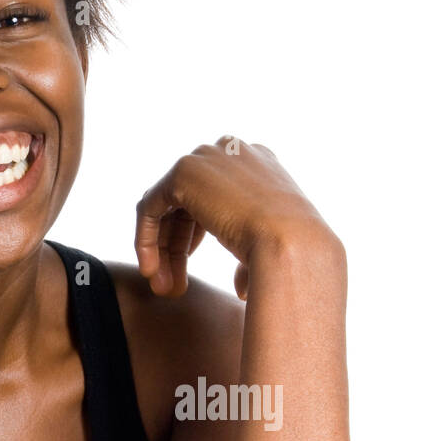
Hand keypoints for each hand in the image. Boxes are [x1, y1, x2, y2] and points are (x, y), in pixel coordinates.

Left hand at [134, 136, 338, 298]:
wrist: (294, 246)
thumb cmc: (293, 254)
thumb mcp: (270, 249)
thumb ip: (249, 256)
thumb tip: (241, 286)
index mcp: (259, 163)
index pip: (212, 195)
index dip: (195, 234)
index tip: (189, 266)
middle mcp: (231, 153)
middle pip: (187, 202)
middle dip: (176, 247)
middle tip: (172, 287)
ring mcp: (207, 158)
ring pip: (167, 207)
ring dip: (162, 250)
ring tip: (163, 288)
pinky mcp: (183, 172)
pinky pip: (150, 207)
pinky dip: (146, 239)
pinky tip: (152, 271)